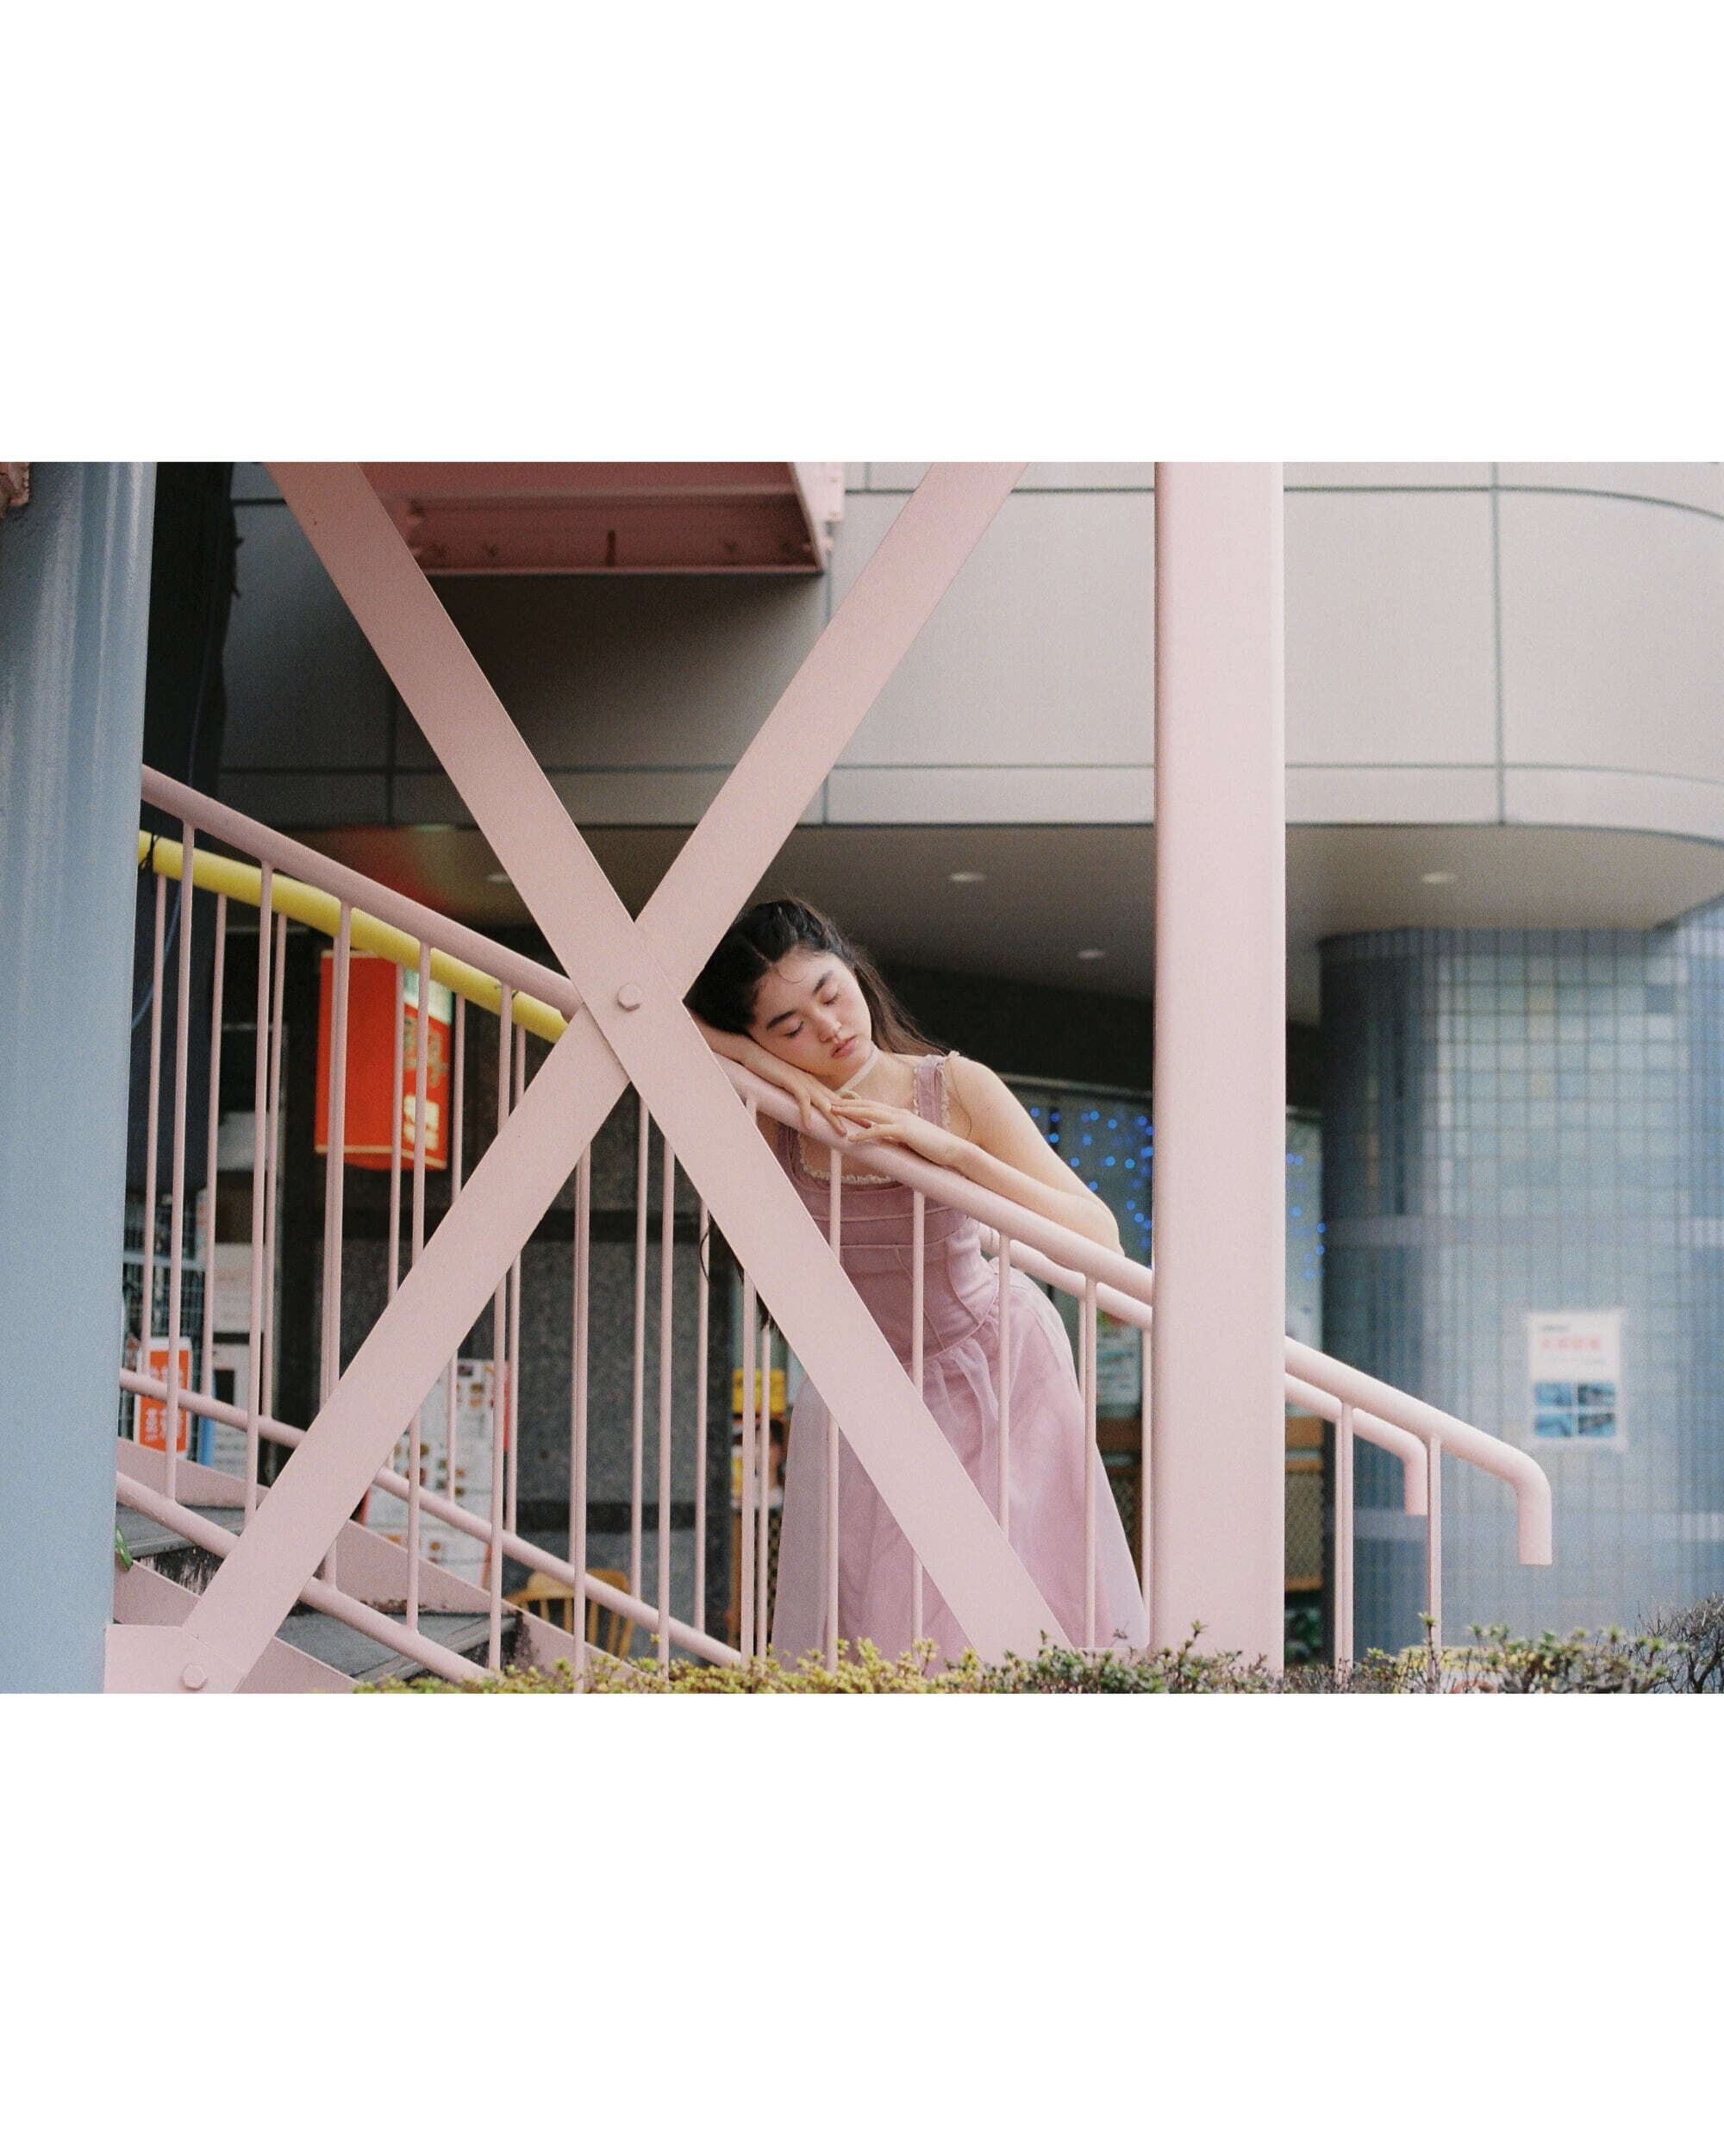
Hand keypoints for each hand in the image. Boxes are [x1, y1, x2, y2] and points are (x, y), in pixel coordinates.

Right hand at [773, 1066, 868, 1145]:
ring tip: (842, 1133)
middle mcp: (813, 1084)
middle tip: (867, 1127)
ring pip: (822, 1103)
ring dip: (833, 1119)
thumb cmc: (771, 1072)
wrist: (756, 1055)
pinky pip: (801, 1099)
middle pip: (836, 1102)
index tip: (865, 1121)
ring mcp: (803, 1082)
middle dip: (853, 1115)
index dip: (852, 1111)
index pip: (837, 1100)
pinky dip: (805, 1113)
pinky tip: (808, 1126)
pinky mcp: (791, 1082)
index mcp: (814, 1085)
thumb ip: (799, 1098)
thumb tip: (806, 1113)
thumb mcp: (789, 1088)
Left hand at [817, 1096, 967, 1170]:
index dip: (855, 1104)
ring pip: (871, 1113)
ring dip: (850, 1112)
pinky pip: (880, 1130)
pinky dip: (865, 1132)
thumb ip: (895, 1138)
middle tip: (828, 1102)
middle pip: (867, 1105)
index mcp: (899, 1115)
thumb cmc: (933, 1148)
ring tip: (833, 1112)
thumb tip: (882, 1141)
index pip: (872, 1106)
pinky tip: (851, 1137)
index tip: (839, 1103)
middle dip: (847, 1103)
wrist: (953, 1150)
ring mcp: (902, 1120)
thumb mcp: (910, 1140)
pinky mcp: (905, 1132)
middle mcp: (899, 1113)